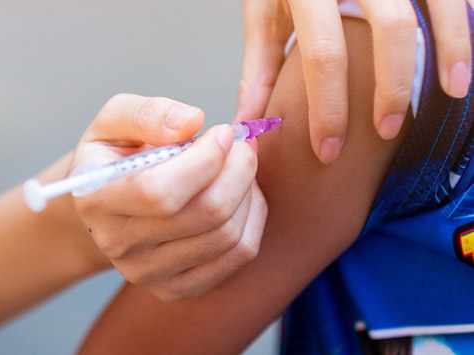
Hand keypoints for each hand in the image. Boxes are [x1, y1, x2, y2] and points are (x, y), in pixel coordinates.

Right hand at [72, 94, 266, 300]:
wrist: (108, 208)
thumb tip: (191, 122)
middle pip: (205, 214)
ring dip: (248, 191)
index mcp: (96, 199)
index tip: (222, 133)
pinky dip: (253, 218)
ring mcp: (147, 273)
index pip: (161, 193)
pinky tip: (242, 195)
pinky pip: (238, 256)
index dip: (206, 160)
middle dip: (239, 169)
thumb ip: (147, 113)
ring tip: (239, 166)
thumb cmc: (115, 156)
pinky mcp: (175, 288)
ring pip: (228, 236)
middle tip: (242, 144)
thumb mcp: (114, 120)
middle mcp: (118, 244)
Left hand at [238, 0, 471, 163]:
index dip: (328, 109)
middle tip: (385, 132)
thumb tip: (250, 125)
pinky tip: (463, 54)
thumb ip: (258, 68)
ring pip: (436, 2)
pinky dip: (462, 22)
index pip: (323, 54)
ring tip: (453, 92)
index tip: (328, 151)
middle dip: (393, 88)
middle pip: (389, 29)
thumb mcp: (263, 13)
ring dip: (451, 49)